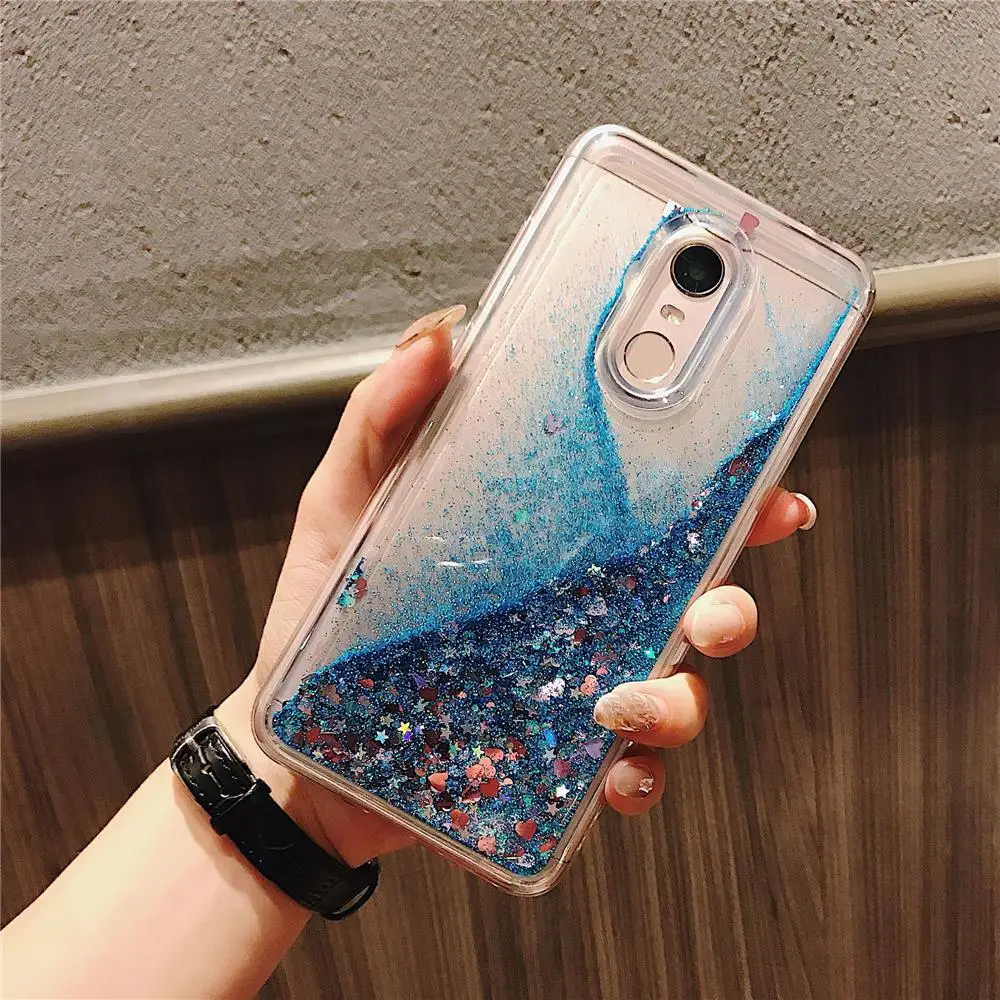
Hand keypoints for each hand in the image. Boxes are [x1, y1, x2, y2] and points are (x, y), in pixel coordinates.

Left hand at [217, 305, 817, 863]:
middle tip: (716, 605)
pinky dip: (638, 774)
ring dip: (683, 698)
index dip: (727, 497)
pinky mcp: (558, 765)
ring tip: (631, 699)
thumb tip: (438, 338)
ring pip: (674, 691)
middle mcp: (577, 616)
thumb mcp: (342, 507)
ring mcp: (574, 690)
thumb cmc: (326, 622)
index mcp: (547, 548)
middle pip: (690, 601)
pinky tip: (614, 770)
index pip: (652, 513)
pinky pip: (626, 772)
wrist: (300, 748)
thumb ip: (382, 422)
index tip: (767, 486)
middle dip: (731, 602)